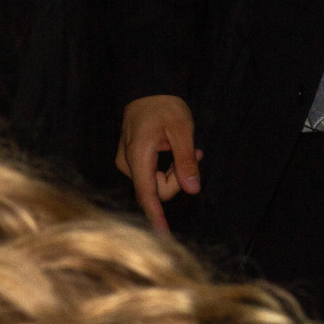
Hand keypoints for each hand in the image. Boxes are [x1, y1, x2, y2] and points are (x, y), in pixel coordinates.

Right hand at [114, 94, 202, 232]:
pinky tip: (174, 150)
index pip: (147, 194)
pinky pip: (150, 174)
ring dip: (173, 171)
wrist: (148, 87)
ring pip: (154, 182)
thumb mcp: (182, 129)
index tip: (164, 236)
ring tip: (189, 148)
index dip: (156, 216)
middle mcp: (127, 162)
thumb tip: (193, 190)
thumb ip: (186, 161)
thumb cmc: (165, 106)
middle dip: (178, 178)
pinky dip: (165, 167)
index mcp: (138, 155)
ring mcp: (126, 162)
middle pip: (155, 189)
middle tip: (197, 153)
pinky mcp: (130, 160)